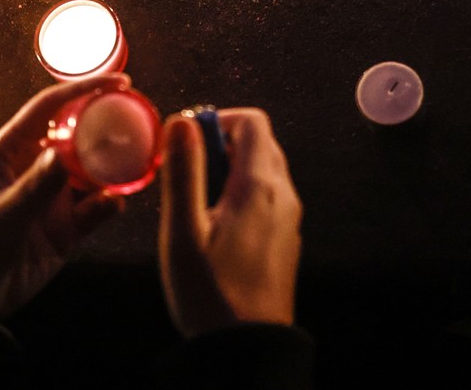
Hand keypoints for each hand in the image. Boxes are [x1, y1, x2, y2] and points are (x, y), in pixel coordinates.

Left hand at [0, 74, 128, 315]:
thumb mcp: (4, 213)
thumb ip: (37, 185)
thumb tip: (65, 153)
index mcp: (11, 151)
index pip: (50, 108)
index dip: (83, 90)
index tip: (118, 83)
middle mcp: (36, 167)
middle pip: (80, 136)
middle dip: (109, 128)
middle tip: (141, 122)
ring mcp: (54, 197)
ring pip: (94, 172)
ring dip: (116, 168)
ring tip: (140, 163)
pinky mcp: (67, 226)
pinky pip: (97, 208)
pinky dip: (110, 203)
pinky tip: (116, 202)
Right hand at [159, 108, 301, 335]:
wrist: (246, 349)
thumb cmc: (212, 294)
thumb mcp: (183, 231)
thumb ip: (183, 171)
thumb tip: (181, 122)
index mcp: (260, 186)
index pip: (252, 122)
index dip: (217, 120)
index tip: (188, 141)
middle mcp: (283, 195)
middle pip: (259, 143)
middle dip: (221, 145)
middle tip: (186, 173)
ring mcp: (289, 219)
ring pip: (264, 171)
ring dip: (230, 171)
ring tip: (195, 205)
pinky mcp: (286, 239)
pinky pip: (268, 199)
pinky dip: (242, 196)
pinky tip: (215, 230)